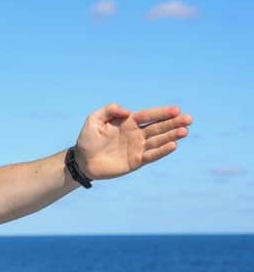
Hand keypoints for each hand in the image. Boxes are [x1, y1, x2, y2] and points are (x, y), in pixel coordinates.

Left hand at [75, 104, 192, 179]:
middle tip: (189, 119)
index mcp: (127, 122)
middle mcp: (135, 134)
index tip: (176, 110)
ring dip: (172, 136)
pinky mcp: (136, 161)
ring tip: (184, 131)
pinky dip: (162, 151)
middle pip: (158, 127)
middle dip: (173, 123)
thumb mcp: (93, 120)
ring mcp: (137, 148)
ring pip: (158, 140)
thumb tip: (127, 111)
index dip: (161, 113)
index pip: (148, 115)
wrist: (82, 161)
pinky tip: (173, 145)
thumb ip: (108, 111)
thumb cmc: (87, 140)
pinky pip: (151, 155)